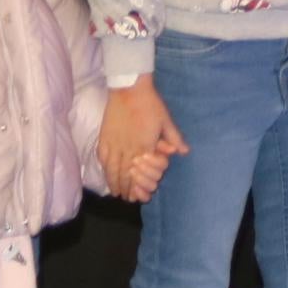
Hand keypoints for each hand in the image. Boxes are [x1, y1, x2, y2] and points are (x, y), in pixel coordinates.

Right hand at [102, 81, 188, 200]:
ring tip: (115, 191)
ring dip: (113, 182)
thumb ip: (174, 138)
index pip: (138, 173)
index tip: (136, 196)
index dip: (136, 187)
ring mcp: (114, 143)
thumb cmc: (150, 104)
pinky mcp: (104, 136)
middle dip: (124, 189)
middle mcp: (127, 149)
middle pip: (123, 175)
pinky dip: (104, 168)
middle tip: (125, 198)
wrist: (129, 88)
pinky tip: (106, 173)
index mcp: (143, 147)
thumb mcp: (166, 121)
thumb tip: (184, 152)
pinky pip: (103, 157)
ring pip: (111, 168)